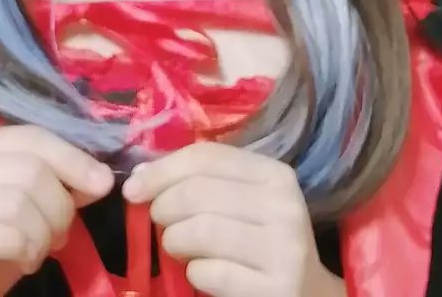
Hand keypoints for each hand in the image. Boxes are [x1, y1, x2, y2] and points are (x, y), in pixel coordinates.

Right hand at [0, 125, 114, 296]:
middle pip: (30, 170)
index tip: (103, 184)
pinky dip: (24, 249)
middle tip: (59, 237)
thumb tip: (101, 178)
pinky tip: (24, 262)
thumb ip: (61, 184)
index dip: (73, 158)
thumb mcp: (32, 208)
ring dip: (43, 234)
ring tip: (38, 252)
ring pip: (18, 203)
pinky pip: (1, 235)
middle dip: (59, 208)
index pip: (32, 137)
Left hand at [122, 142, 341, 296]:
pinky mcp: (275, 288)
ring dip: (173, 240)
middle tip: (157, 220)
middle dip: (162, 206)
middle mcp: (283, 206)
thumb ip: (202, 181)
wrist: (308, 294)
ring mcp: (282, 249)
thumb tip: (141, 174)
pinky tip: (199, 271)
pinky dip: (193, 272)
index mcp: (274, 174)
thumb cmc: (262, 240)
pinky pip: (210, 272)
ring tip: (176, 246)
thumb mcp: (244, 201)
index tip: (133, 187)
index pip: (206, 157)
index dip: (162, 169)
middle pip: (197, 193)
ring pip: (200, 231)